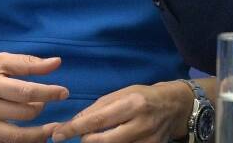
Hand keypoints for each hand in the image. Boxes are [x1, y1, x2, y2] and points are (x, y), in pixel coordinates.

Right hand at [0, 52, 67, 142]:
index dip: (48, 93)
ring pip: (15, 137)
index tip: (64, 93)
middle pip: (22, 114)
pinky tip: (31, 138)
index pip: (25, 91)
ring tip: (51, 129)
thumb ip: (28, 63)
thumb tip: (57, 63)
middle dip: (41, 109)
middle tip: (45, 103)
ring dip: (38, 134)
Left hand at [50, 81, 187, 142]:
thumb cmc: (144, 97)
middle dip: (86, 140)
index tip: (57, 135)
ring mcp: (146, 141)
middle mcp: (140, 124)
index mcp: (132, 104)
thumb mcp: (122, 94)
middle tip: (85, 134)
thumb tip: (74, 122)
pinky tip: (115, 138)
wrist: (175, 106)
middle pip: (100, 142)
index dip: (73, 129)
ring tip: (103, 135)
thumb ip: (98, 108)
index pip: (96, 120)